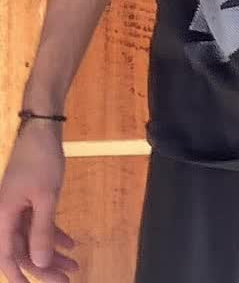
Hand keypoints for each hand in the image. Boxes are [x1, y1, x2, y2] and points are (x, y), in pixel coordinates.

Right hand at [0, 123, 77, 282]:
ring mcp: (18, 207)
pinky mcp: (29, 198)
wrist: (42, 128)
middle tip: (67, 279)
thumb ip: (41, 231)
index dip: (20, 277)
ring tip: (74, 266)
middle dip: (44, 267)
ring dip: (52, 252)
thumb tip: (41, 264)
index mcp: (3, 216)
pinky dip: (53, 233)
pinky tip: (70, 244)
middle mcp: (7, 215)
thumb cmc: (41, 160)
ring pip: (33, 238)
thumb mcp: (45, 197)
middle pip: (23, 250)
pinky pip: (39, 223)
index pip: (7, 257)